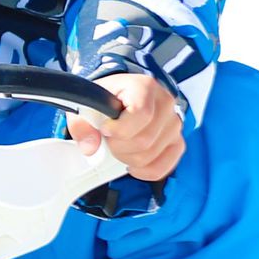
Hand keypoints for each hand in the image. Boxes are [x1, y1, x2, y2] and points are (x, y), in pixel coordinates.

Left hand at [68, 71, 184, 181]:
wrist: (118, 98)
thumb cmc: (105, 100)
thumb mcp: (86, 104)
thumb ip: (81, 124)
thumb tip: (90, 147)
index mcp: (145, 87)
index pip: (141, 114)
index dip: (119, 129)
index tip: (105, 129)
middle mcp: (165, 103)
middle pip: (144, 140)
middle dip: (119, 147)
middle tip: (109, 140)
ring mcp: (174, 124)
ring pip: (150, 156)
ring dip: (128, 158)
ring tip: (119, 146)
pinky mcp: (177, 142)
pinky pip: (163, 167)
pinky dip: (144, 171)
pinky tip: (131, 163)